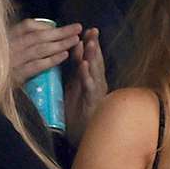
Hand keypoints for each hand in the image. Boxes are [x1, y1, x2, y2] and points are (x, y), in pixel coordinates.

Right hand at [7, 17, 79, 87]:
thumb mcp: (3, 51)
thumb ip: (19, 42)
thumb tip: (43, 33)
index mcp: (6, 39)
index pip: (27, 26)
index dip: (46, 26)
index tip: (59, 25)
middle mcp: (9, 47)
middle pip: (39, 36)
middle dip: (60, 32)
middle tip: (77, 28)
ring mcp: (13, 62)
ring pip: (40, 49)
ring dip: (60, 44)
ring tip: (75, 40)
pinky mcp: (16, 76)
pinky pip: (37, 66)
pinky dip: (51, 60)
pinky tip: (64, 56)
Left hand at [65, 27, 107, 147]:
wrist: (81, 137)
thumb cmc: (77, 114)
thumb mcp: (74, 89)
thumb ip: (75, 73)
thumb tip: (73, 54)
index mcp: (90, 80)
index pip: (89, 59)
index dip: (88, 45)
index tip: (86, 30)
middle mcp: (96, 84)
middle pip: (96, 61)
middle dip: (94, 46)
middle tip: (92, 31)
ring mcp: (96, 93)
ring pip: (95, 72)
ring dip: (93, 57)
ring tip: (90, 43)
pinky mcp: (92, 103)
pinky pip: (90, 87)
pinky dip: (87, 75)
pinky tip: (85, 66)